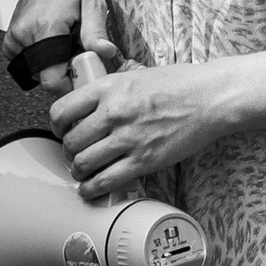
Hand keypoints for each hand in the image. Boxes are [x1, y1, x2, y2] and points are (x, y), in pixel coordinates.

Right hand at [1, 0, 115, 72]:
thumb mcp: (93, 3)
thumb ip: (96, 31)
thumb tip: (105, 53)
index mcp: (45, 28)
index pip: (51, 80)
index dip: (71, 84)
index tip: (84, 75)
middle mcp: (24, 33)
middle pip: (44, 77)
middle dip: (64, 73)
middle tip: (78, 52)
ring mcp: (14, 34)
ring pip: (34, 71)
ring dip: (52, 65)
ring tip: (66, 42)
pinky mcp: (11, 35)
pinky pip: (24, 61)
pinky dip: (39, 58)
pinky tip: (52, 42)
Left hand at [48, 51, 235, 197]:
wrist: (209, 98)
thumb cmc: (179, 84)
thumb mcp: (136, 75)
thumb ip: (111, 90)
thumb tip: (90, 104)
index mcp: (108, 88)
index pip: (62, 111)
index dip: (56, 126)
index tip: (61, 131)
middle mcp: (113, 112)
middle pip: (70, 142)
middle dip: (68, 152)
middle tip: (75, 154)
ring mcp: (128, 139)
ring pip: (83, 164)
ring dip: (78, 172)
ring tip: (82, 172)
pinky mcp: (143, 161)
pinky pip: (106, 181)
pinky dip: (92, 189)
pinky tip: (91, 190)